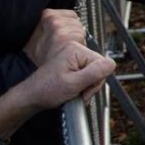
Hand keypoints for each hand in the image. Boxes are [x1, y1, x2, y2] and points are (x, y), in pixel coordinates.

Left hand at [0, 10, 116, 140]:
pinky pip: (87, 73)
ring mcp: (73, 56)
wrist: (33, 95)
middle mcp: (75, 49)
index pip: (103, 63)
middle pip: (99, 67)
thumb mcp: (74, 83)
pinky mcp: (72, 63)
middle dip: (92, 83)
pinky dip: (83, 83)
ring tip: (75, 91)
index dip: (97, 79)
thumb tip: (111, 64)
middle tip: (79, 91)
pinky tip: (74, 88)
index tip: (84, 88)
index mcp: (76, 50)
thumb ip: (94, 73)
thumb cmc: (47, 90)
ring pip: (94, 72)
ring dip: (88, 85)